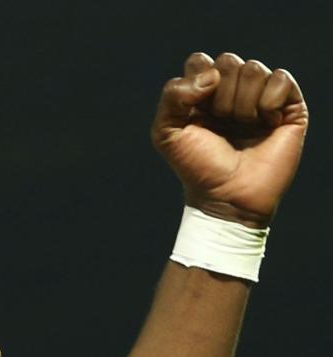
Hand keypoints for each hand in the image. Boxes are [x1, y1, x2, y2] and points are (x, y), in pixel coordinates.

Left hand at [152, 51, 307, 226]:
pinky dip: (268, 103)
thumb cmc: (198, 168)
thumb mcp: (166, 133)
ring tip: (243, 128)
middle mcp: (233, 90)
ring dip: (242, 104)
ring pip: (253, 68)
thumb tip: (212, 75)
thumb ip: (172, 95)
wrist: (228, 197)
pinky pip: (280, 78)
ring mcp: (261, 96)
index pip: (200, 61)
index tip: (197, 113)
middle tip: (222, 125)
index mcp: (203, 93)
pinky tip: (267, 124)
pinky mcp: (288, 105)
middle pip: (227, 61)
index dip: (198, 83)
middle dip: (220, 97)